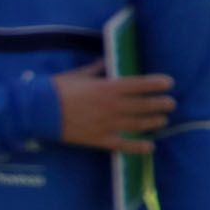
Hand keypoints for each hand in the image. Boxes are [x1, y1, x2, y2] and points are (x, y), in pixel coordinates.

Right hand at [52, 61, 174, 153]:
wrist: (38, 111)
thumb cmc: (57, 89)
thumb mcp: (79, 74)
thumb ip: (98, 69)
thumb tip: (109, 63)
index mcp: (109, 87)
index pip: (142, 84)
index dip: (158, 83)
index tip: (169, 83)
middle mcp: (112, 106)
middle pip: (145, 105)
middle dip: (162, 104)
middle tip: (170, 103)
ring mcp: (107, 124)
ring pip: (139, 124)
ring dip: (154, 122)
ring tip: (163, 120)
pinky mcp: (98, 140)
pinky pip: (123, 145)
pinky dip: (138, 147)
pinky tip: (150, 147)